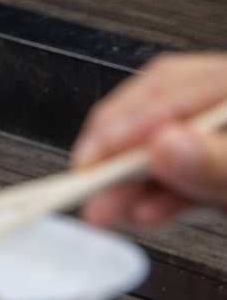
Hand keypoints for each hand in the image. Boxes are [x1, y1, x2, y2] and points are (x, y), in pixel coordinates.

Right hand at [74, 52, 226, 227]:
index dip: (128, 121)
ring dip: (131, 184)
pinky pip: (182, 176)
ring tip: (105, 209)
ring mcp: (219, 135)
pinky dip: (159, 198)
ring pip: (162, 147)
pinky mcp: (218, 170)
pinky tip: (144, 213)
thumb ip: (221, 163)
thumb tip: (167, 147)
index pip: (174, 87)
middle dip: (118, 156)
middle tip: (86, 186)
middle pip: (158, 114)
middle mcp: (222, 105)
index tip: (95, 156)